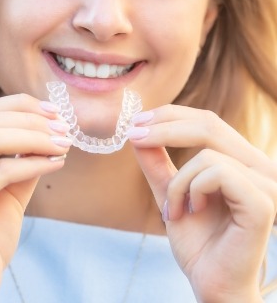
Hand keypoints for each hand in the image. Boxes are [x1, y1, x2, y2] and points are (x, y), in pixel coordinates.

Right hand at [0, 94, 71, 302]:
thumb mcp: (5, 185)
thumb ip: (20, 154)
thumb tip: (51, 126)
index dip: (20, 106)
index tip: (53, 111)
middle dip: (33, 120)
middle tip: (64, 128)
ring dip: (36, 137)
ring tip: (63, 143)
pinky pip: (4, 169)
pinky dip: (35, 162)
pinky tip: (57, 163)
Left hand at [128, 105, 276, 302]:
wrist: (212, 284)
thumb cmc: (198, 243)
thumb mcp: (170, 193)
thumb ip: (157, 164)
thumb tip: (138, 131)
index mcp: (241, 161)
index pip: (208, 121)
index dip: (171, 115)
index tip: (138, 121)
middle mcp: (258, 166)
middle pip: (209, 124)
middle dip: (164, 127)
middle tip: (135, 136)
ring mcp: (264, 183)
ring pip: (206, 153)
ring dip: (178, 182)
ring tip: (175, 210)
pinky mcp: (261, 201)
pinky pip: (217, 172)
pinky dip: (193, 190)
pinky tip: (193, 211)